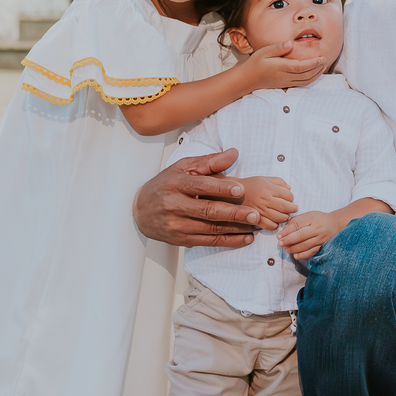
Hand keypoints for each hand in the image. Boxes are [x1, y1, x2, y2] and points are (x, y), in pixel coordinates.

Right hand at [132, 150, 260, 248]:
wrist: (140, 210)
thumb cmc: (165, 185)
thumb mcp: (183, 168)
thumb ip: (209, 161)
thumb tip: (234, 154)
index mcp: (176, 185)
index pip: (201, 186)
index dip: (221, 188)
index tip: (241, 189)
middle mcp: (175, 206)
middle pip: (208, 211)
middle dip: (234, 213)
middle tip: (254, 214)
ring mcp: (178, 225)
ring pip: (211, 228)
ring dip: (236, 228)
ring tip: (255, 225)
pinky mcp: (181, 239)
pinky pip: (209, 241)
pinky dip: (229, 241)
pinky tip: (245, 238)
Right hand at [241, 177, 296, 230]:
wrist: (231, 193)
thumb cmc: (249, 185)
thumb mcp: (263, 178)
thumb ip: (278, 181)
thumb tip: (289, 188)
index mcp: (268, 188)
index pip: (288, 195)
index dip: (291, 197)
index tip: (290, 199)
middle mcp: (265, 199)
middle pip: (286, 207)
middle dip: (292, 209)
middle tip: (293, 209)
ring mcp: (260, 210)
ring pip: (280, 218)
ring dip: (285, 217)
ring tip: (284, 215)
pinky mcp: (255, 219)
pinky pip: (269, 226)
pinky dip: (275, 225)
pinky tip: (274, 221)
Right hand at [245, 42, 325, 88]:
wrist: (248, 79)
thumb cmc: (255, 63)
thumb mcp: (264, 52)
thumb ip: (278, 48)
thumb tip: (290, 44)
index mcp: (280, 67)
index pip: (301, 67)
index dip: (313, 63)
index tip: (321, 57)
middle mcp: (284, 76)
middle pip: (306, 75)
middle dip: (318, 68)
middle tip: (325, 59)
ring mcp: (285, 82)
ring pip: (305, 81)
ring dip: (316, 74)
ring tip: (323, 66)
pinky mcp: (285, 85)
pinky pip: (301, 84)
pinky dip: (310, 79)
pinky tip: (314, 73)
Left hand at [276, 209, 336, 259]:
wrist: (336, 224)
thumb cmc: (319, 219)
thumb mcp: (309, 215)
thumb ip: (297, 221)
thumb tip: (284, 230)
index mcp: (312, 218)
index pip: (297, 224)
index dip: (287, 231)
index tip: (279, 236)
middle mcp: (318, 228)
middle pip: (301, 235)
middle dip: (289, 240)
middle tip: (280, 244)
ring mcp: (321, 238)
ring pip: (306, 245)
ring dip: (294, 248)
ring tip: (286, 249)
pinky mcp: (323, 246)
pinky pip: (312, 252)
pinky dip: (303, 255)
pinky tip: (296, 255)